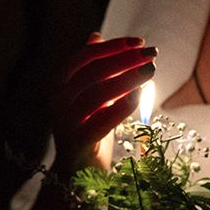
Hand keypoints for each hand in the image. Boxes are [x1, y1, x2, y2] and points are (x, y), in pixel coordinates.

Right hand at [50, 33, 155, 171]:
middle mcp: (57, 101)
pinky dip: (122, 105)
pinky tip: (140, 95)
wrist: (77, 173)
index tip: (139, 41)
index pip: (86, 56)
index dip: (113, 46)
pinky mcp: (77, 142)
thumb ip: (91, 68)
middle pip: (94, 71)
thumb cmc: (87, 130)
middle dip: (126, 59)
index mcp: (58, 85)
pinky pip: (102, 120)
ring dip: (129, 78)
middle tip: (153, 54)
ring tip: (152, 70)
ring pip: (98, 92)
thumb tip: (95, 36)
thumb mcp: (90, 96)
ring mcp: (65, 122)